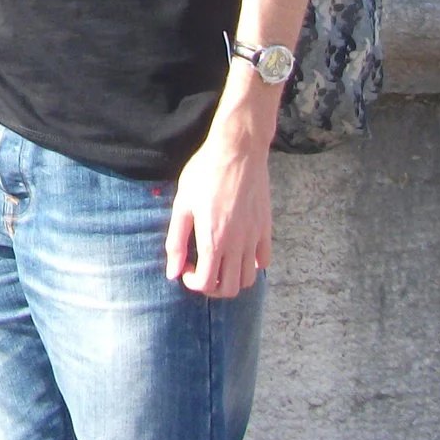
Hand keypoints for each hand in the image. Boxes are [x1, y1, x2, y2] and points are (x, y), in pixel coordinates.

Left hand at [164, 109, 272, 297]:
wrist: (237, 150)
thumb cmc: (204, 173)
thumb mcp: (182, 204)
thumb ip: (176, 241)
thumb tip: (173, 272)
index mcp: (214, 240)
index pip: (207, 283)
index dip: (193, 283)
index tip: (186, 268)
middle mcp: (237, 244)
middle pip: (231, 288)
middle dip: (213, 287)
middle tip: (201, 270)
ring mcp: (255, 237)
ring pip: (249, 279)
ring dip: (232, 279)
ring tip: (218, 262)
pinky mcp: (266, 228)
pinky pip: (264, 261)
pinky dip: (252, 265)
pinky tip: (237, 250)